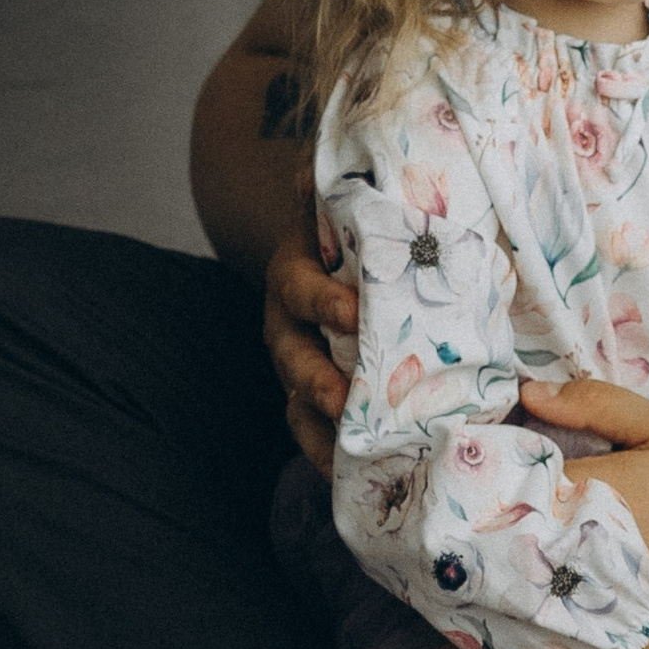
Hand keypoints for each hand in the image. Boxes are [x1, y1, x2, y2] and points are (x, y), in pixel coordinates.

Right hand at [264, 186, 356, 476]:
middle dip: (316, 381)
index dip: (324, 300)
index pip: (300, 288)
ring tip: (349, 460)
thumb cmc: (350, 226)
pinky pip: (319, 432)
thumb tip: (313, 167)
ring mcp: (302, 365)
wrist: (335, 248)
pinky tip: (359, 482)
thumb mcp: (343, 200)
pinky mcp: (321, 397)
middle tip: (345, 401)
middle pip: (293, 359)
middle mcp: (289, 325)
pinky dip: (335, 456)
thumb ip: (334, 182)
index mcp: (295, 274)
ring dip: (322, 433)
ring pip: (299, 404)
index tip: (354, 311)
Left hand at [521, 375, 648, 611]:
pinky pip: (544, 594)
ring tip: (517, 531)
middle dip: (501, 505)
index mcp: (587, 487)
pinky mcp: (591, 615)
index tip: (502, 459)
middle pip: (507, 520)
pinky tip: (547, 568)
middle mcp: (575, 539)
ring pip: (520, 559)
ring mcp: (580, 583)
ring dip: (514, 543)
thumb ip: (597, 405)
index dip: (501, 463)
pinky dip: (537, 580)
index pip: (512, 470)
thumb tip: (529, 393)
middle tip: (500, 495)